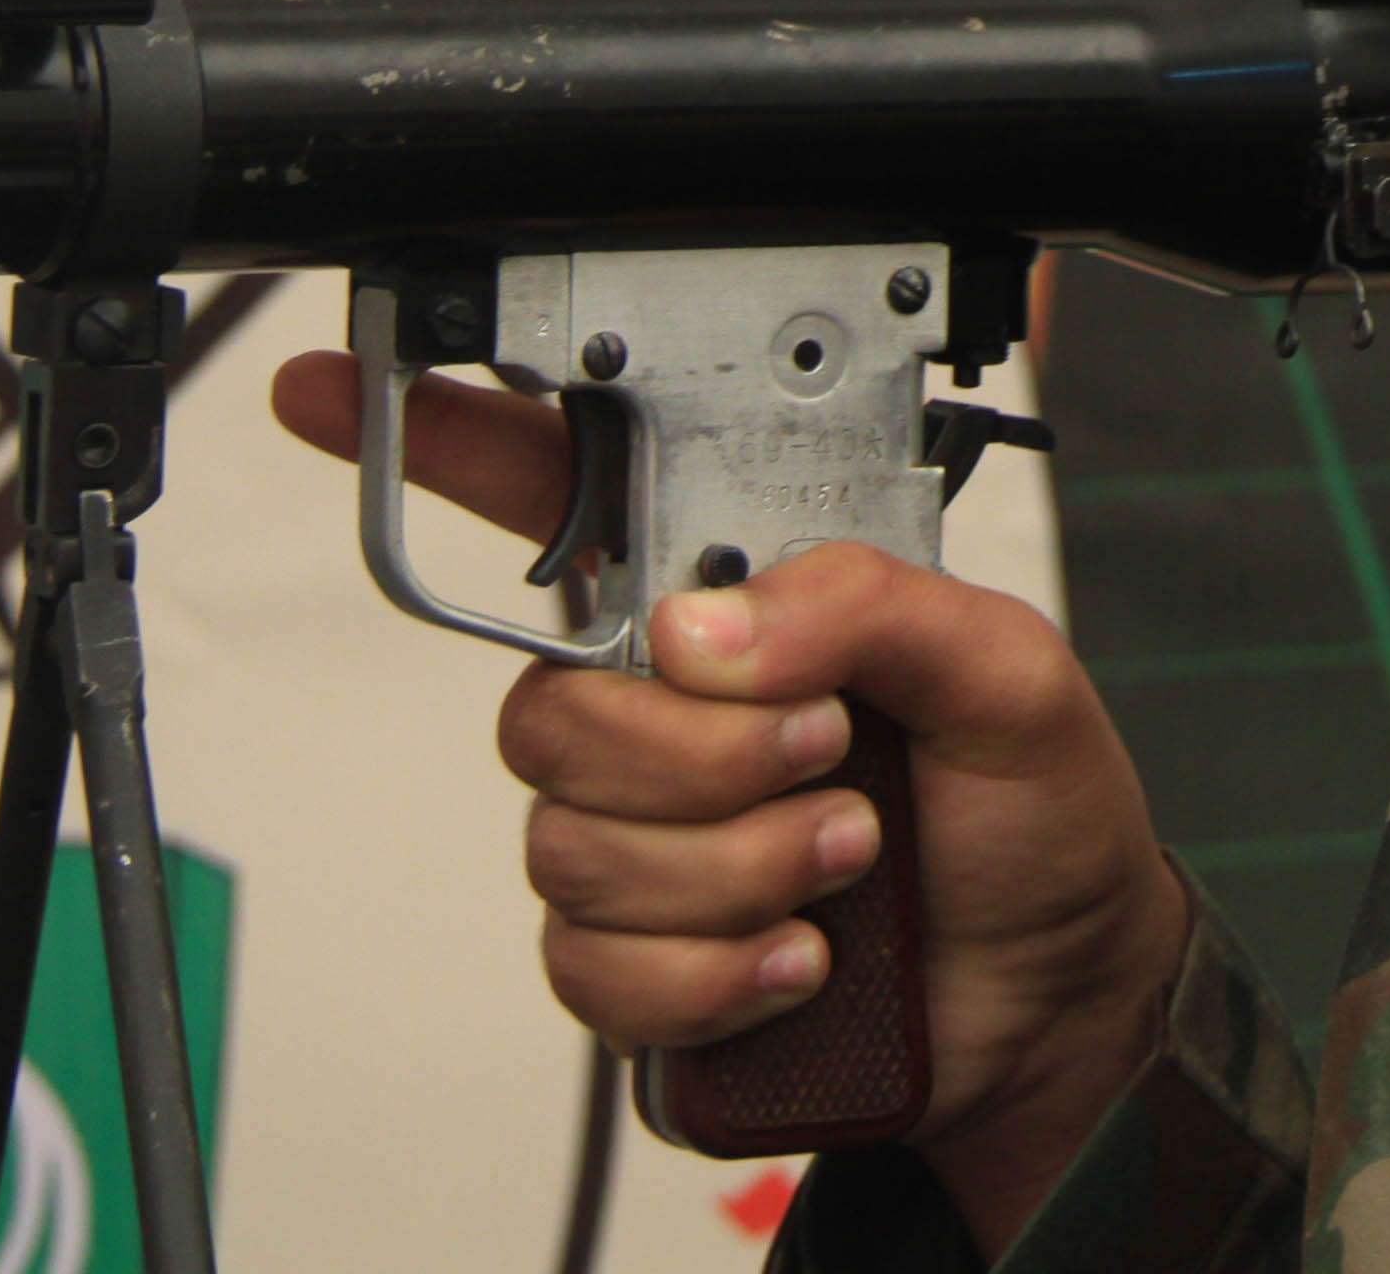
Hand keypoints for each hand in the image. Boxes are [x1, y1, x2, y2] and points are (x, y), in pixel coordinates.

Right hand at [268, 356, 1182, 1255]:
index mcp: (738, 611)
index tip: (329, 391)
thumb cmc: (1034, 810)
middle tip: (832, 752)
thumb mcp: (1004, 665)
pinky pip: (595, 971)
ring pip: (573, 847)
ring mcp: (643, 849)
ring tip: (849, 856)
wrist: (1061, 997)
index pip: (561, 508)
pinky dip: (717, 973)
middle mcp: (665, 722)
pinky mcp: (642, 973)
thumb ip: (871, 602)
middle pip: (548, 712)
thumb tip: (703, 629)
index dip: (449, 444)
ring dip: (736, 866)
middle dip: (704, 752)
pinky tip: (803, 956)